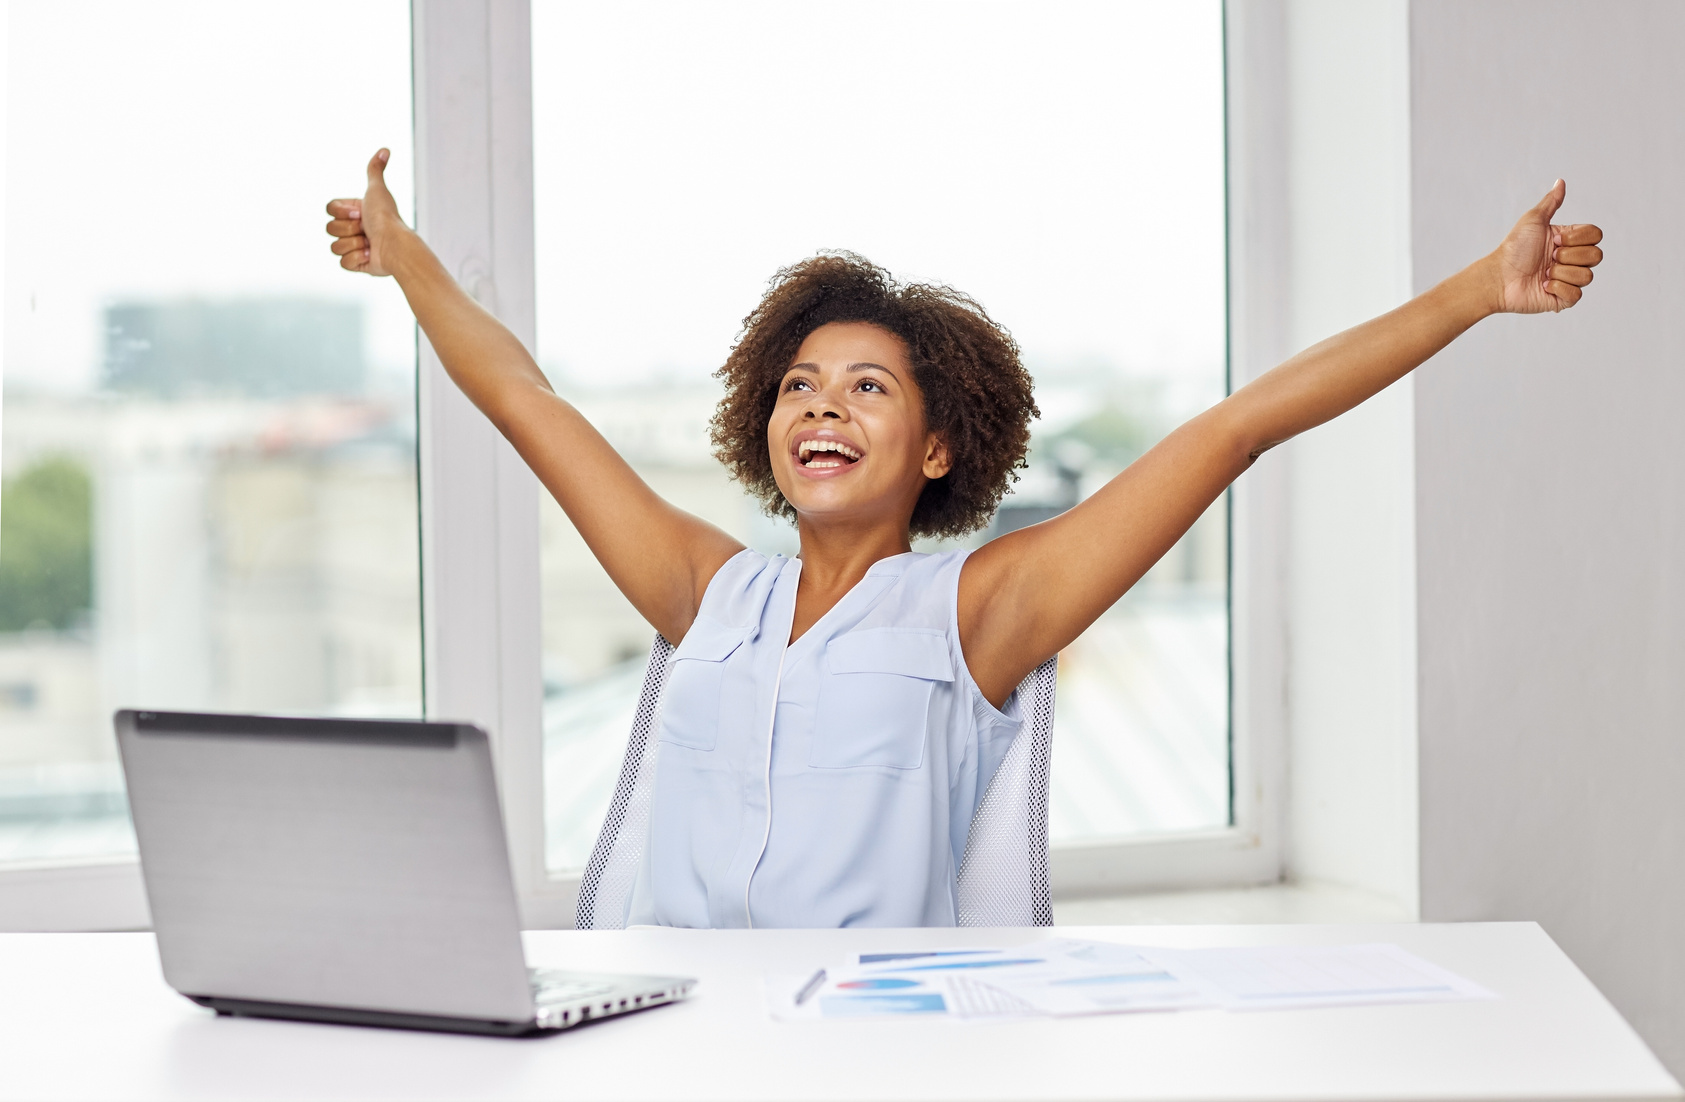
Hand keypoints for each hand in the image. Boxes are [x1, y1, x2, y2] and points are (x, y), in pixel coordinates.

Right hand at [325, 148, 407, 276]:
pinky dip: (357, 259)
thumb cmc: (387, 218)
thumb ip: (375, 170)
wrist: (394, 245)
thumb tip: (385, 150)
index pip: (330, 210)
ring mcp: (354, 247)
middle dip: (348, 229)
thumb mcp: (377, 190)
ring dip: (353, 244)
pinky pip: (343, 262)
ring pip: (334, 247)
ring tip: (370, 243)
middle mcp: (354, 229)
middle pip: (330, 229)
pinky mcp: (356, 264)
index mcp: (355, 213)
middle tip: (366, 228)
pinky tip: (370, 255)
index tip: (359, 213)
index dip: (342, 212)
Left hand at [1490, 179, 1603, 313]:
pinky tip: (1544, 285)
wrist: (1499, 277)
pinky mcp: (1563, 299)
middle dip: (1569, 256)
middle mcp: (1572, 260)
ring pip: (1587, 276)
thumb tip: (1561, 181)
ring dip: (1562, 272)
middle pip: (1596, 256)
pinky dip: (1559, 288)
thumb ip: (1551, 202)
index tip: (1555, 239)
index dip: (1577, 238)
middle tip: (1548, 258)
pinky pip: (1577, 295)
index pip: (1596, 235)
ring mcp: (1568, 280)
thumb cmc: (1513, 249)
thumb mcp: (1533, 220)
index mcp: (1570, 241)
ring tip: (1543, 272)